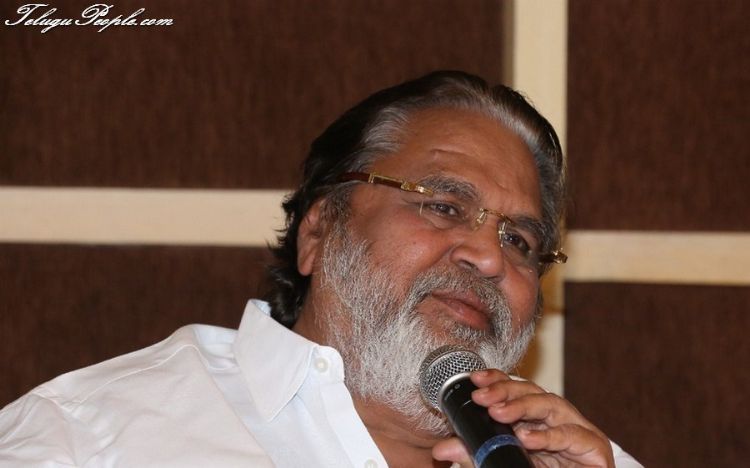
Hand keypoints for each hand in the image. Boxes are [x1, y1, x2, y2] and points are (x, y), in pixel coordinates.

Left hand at [431, 369, 614, 467]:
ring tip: (499, 413)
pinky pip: (571, 435)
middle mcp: (556, 417)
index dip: (497, 379)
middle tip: (481, 396)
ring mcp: (577, 430)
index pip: (516, 388)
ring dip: (523, 406)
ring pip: (551, 404)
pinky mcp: (594, 447)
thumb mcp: (502, 463)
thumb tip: (441, 449)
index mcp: (536, 417)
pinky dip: (548, 435)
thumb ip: (476, 453)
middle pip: (531, 391)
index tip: (474, 379)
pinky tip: (528, 438)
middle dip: (505, 390)